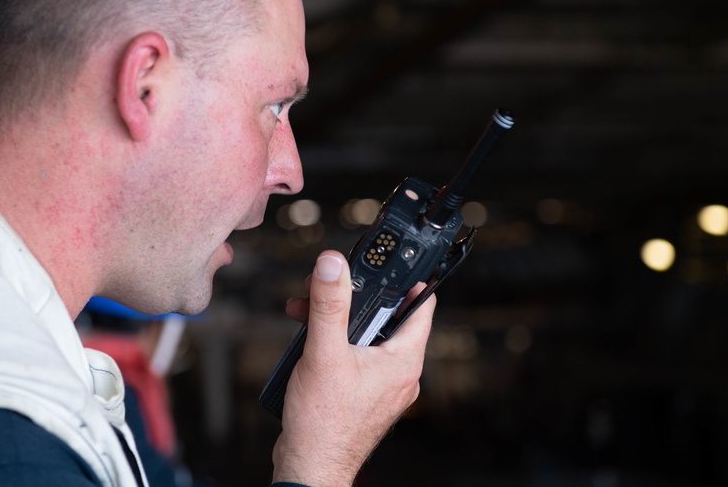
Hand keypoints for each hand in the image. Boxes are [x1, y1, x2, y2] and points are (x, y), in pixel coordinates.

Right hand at [271, 251, 435, 486]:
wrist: (310, 466)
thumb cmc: (324, 423)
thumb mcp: (324, 351)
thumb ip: (329, 304)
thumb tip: (333, 265)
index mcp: (403, 360)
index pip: (421, 305)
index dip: (408, 278)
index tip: (392, 260)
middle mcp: (398, 373)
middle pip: (385, 318)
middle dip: (354, 298)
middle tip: (330, 285)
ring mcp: (380, 386)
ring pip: (365, 337)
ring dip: (336, 320)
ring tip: (307, 313)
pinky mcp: (361, 394)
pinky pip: (353, 356)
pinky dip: (333, 343)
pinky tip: (307, 341)